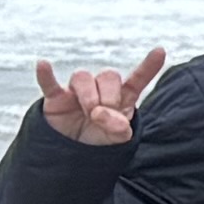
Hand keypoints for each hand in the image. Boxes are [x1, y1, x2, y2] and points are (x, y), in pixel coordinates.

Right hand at [33, 48, 163, 145]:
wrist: (72, 152)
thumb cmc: (99, 139)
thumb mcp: (116, 139)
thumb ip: (120, 129)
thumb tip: (109, 118)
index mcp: (122, 97)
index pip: (137, 79)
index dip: (149, 66)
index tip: (160, 51)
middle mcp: (100, 89)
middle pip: (109, 76)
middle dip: (110, 97)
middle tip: (104, 116)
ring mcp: (77, 91)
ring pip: (84, 76)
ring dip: (89, 95)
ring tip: (89, 113)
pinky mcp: (56, 98)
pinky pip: (50, 83)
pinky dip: (46, 75)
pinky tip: (43, 64)